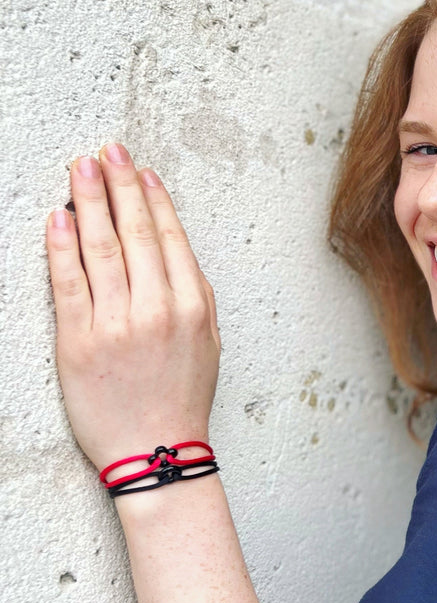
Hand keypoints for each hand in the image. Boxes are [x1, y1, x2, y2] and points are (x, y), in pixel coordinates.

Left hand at [46, 143, 220, 473]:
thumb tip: (173, 245)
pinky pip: (68, 283)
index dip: (153, 198)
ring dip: (89, 201)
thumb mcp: (210, 344)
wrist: (157, 452)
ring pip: (101, 248)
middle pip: (135, 233)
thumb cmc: (182, 399)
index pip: (168, 238)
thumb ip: (195, 294)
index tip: (140, 170)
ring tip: (80, 168)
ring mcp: (115, 325)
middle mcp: (155, 310)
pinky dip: (62, 246)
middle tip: (107, 150)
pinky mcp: (78, 342)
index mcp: (190, 307)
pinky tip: (60, 217)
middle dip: (119, 185)